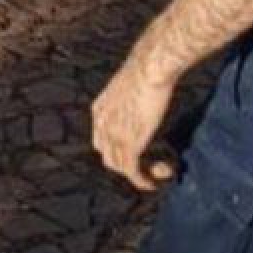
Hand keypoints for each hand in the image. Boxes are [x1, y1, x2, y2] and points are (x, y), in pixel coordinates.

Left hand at [91, 61, 179, 190]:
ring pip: (121, 167)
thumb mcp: (128, 86)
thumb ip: (129, 98)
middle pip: (108, 156)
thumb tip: (143, 97)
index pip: (101, 140)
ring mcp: (115, 135)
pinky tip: (152, 184)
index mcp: (99, 110)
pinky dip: (142, 180)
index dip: (114, 150)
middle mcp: (102, 125)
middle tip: (143, 168)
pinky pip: (133, 171)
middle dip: (125, 165)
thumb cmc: (145, 70)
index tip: (130, 154)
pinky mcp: (130, 143)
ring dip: (137, 175)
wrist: (150, 68)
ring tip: (152, 177)